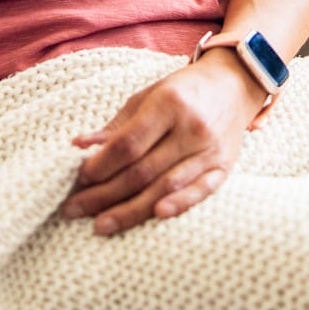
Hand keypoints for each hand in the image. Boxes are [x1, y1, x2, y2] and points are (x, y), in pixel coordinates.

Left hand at [59, 52, 266, 235]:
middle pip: (142, 170)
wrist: (234, 84)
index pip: (129, 143)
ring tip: (100, 225)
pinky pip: (200, 192)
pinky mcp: (225, 167)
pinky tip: (154, 216)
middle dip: (104, 194)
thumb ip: (116, 125)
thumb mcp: (148, 96)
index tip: (78, 178)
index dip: (101, 164)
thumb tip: (78, 146)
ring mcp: (210, 150)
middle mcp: (191, 128)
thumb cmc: (183, 90)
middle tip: (74, 209)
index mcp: (169, 104)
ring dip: (130, 210)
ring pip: (165, 187)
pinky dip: (178, 205)